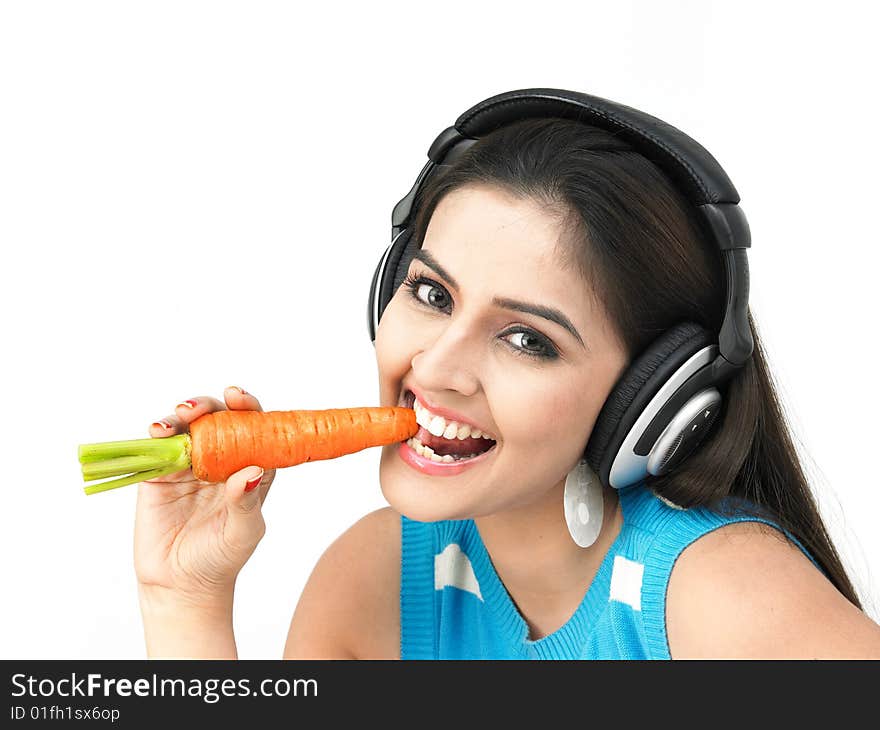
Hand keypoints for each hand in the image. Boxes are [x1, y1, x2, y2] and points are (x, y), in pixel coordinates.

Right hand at [134, 386, 275, 605]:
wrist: (182, 584)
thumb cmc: (222, 557)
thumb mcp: (244, 532)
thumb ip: (245, 503)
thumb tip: (249, 471)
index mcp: (248, 465)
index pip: (251, 427)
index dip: (246, 407)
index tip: (238, 398)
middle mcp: (219, 459)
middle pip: (216, 419)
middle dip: (209, 406)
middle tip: (200, 408)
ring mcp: (188, 465)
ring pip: (185, 427)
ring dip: (181, 414)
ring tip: (180, 416)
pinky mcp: (159, 476)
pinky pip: (157, 448)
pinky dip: (157, 435)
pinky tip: (158, 432)